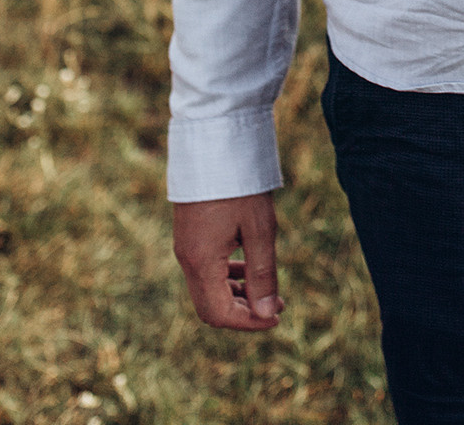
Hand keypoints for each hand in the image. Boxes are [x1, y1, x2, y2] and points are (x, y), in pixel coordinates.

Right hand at [173, 193, 282, 331]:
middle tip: (276, 303)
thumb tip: (266, 313)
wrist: (212, 141)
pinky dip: (227, 277)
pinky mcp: (190, 234)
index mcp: (201, 261)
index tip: (277, 315)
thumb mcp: (259, 228)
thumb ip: (262, 273)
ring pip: (207, 289)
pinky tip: (249, 266)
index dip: (249, 322)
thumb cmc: (240, 183)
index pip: (219, 314)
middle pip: (210, 307)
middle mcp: (187, 259)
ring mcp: (185, 246)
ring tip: (268, 288)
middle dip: (243, 312)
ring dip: (237, 295)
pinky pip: (205, 269)